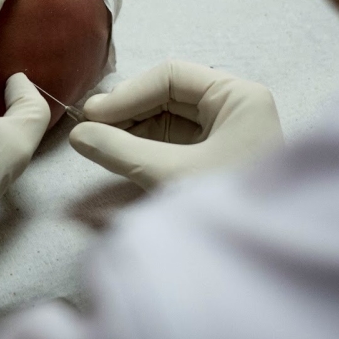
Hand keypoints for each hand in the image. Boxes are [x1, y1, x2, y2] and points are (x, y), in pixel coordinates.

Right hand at [69, 60, 283, 189]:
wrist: (260, 262)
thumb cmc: (227, 209)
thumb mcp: (171, 174)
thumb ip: (121, 150)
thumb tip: (78, 135)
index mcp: (238, 97)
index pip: (172, 76)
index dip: (128, 93)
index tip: (92, 115)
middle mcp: (234, 109)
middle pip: (169, 95)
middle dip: (127, 110)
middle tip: (89, 127)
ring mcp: (225, 135)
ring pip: (168, 118)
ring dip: (131, 128)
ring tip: (97, 141)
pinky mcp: (214, 160)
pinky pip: (173, 142)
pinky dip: (144, 146)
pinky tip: (118, 152)